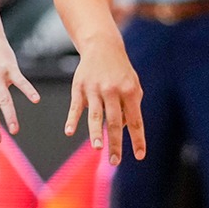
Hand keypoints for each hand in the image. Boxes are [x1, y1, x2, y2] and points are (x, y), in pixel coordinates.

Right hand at [64, 39, 143, 164]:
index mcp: (130, 91)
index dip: (137, 139)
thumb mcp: (133, 85)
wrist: (102, 46)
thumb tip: (123, 129)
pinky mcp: (79, 87)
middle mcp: (113, 91)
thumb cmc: (121, 71)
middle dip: (115, 143)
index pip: (135, 121)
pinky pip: (76, 106)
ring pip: (95, 115)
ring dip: (95, 133)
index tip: (139, 156)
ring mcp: (95, 89)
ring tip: (97, 148)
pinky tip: (69, 131)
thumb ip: (131, 107)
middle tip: (115, 162)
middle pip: (114, 122)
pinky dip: (72, 119)